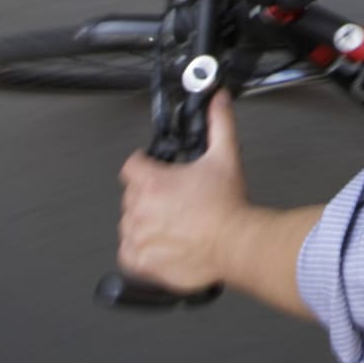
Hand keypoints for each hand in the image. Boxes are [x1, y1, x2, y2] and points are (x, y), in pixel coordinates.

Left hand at [118, 92, 249, 293]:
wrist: (236, 244)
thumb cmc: (228, 207)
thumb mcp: (225, 157)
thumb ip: (219, 123)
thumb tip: (218, 101)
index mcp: (153, 183)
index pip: (131, 165)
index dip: (143, 164)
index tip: (151, 168)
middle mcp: (141, 210)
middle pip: (130, 195)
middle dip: (147, 194)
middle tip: (171, 198)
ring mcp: (139, 237)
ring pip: (128, 224)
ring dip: (143, 222)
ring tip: (169, 222)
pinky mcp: (143, 262)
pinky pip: (127, 254)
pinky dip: (139, 250)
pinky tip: (159, 244)